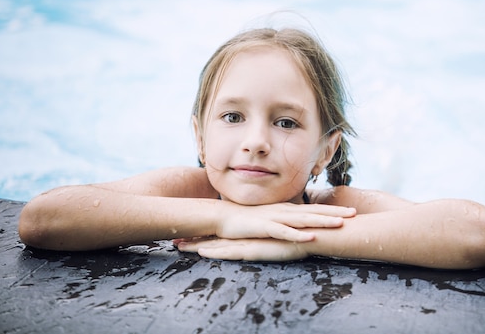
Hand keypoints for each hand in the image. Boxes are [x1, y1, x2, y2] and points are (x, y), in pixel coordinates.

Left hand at [177, 237, 308, 261]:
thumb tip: (259, 236)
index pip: (222, 233)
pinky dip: (216, 252)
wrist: (311, 233)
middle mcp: (245, 235)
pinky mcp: (255, 249)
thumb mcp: (277, 235)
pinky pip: (231, 252)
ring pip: (217, 245)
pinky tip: (202, 252)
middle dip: (192, 239)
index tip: (187, 234)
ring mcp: (249, 241)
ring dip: (197, 245)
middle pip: (213, 237)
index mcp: (248, 232)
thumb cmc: (296, 235)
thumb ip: (266, 235)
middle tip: (172, 240)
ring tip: (177, 246)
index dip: (204, 234)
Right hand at [215, 202, 355, 242]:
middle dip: (335, 212)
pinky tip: (311, 238)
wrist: (223, 217)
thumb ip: (286, 220)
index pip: (315, 208)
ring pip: (303, 220)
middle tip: (355, 213)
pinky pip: (284, 232)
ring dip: (322, 221)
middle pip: (314, 212)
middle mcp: (285, 211)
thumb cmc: (248, 219)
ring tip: (340, 224)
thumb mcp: (271, 218)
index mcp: (288, 209)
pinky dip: (298, 235)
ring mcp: (276, 218)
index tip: (352, 210)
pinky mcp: (265, 227)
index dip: (333, 209)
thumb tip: (301, 225)